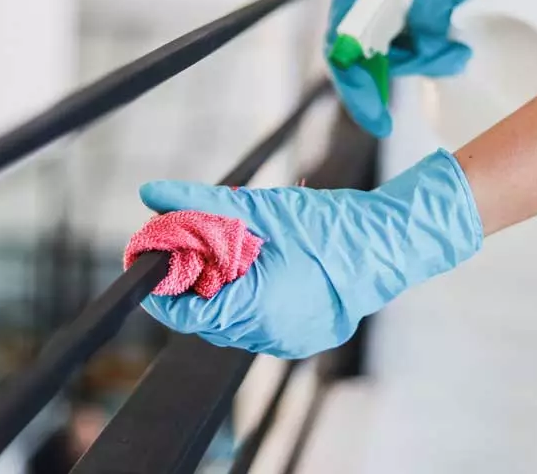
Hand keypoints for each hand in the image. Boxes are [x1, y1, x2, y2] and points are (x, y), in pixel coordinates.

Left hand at [138, 150, 482, 358]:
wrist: (386, 246)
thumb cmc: (328, 226)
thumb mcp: (257, 208)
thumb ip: (200, 203)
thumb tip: (151, 192)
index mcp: (255, 308)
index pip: (187, 313)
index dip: (163, 290)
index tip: (149, 262)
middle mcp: (268, 336)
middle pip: (207, 318)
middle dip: (191, 285)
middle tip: (187, 247)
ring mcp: (287, 343)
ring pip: (231, 323)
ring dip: (220, 292)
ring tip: (226, 254)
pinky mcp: (302, 339)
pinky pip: (258, 326)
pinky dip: (247, 301)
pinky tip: (255, 272)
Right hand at [326, 0, 525, 137]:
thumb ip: (434, 1)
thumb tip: (421, 43)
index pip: (339, 44)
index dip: (352, 85)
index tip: (376, 117)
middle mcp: (365, 1)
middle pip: (354, 62)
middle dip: (379, 90)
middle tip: (393, 121)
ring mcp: (385, 14)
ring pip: (388, 63)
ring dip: (422, 67)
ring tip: (458, 52)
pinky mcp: (407, 23)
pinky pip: (408, 56)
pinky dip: (431, 61)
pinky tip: (456, 50)